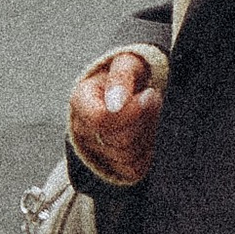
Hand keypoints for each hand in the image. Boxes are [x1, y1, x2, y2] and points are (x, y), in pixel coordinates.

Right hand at [69, 49, 161, 187]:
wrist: (132, 91)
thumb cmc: (128, 75)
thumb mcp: (126, 63)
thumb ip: (121, 78)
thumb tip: (116, 103)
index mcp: (80, 100)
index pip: (100, 119)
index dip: (129, 112)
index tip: (148, 94)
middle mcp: (81, 128)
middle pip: (116, 141)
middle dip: (143, 121)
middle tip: (153, 99)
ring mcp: (94, 150)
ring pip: (126, 157)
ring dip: (147, 135)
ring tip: (151, 114)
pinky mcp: (111, 165)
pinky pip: (133, 170)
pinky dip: (147, 153)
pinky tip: (149, 133)